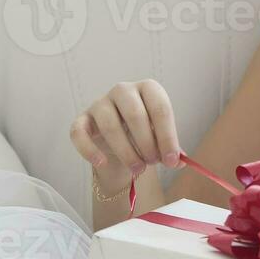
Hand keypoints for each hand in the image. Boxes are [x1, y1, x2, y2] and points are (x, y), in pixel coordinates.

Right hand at [69, 80, 181, 194]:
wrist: (119, 142)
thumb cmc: (145, 135)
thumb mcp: (161, 139)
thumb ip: (171, 149)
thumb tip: (180, 162)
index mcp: (148, 89)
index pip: (160, 108)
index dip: (167, 137)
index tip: (172, 160)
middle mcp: (123, 90)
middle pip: (135, 114)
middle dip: (147, 144)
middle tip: (153, 163)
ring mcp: (100, 103)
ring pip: (109, 125)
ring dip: (125, 151)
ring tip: (138, 169)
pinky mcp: (82, 119)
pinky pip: (79, 133)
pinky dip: (89, 150)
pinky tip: (102, 163)